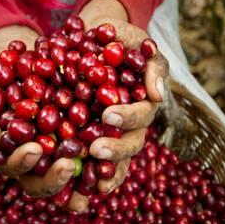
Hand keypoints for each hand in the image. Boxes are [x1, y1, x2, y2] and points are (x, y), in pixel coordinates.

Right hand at [0, 25, 88, 211]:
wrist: (15, 58)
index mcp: (10, 156)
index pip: (17, 169)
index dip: (24, 164)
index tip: (35, 149)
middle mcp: (37, 160)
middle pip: (46, 180)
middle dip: (57, 178)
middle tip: (69, 165)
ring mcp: (60, 148)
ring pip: (73, 169)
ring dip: (87, 174)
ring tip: (99, 162)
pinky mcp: (82, 131)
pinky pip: (95, 144)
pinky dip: (106, 146)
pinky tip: (117, 137)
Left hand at [78, 0, 168, 192]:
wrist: (92, 38)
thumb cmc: (119, 40)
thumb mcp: (137, 43)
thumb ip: (152, 65)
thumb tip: (157, 95)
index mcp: (142, 104)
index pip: (141, 116)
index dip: (128, 118)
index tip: (109, 115)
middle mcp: (128, 125)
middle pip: (128, 145)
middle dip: (114, 149)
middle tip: (95, 149)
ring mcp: (108, 133)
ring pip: (110, 160)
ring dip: (100, 170)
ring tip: (86, 178)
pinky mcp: (85, 136)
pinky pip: (86, 159)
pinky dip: (79, 173)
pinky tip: (67, 186)